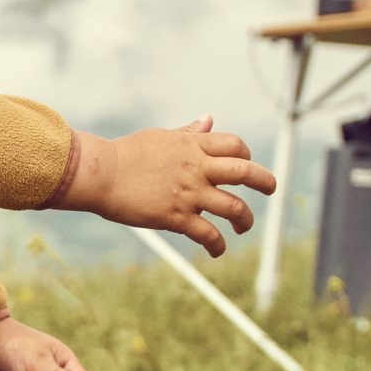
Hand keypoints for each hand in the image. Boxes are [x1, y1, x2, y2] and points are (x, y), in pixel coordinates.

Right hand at [60, 116, 275, 256]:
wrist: (100, 173)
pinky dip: (218, 245)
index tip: (246, 164)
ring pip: (235, 208)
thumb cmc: (125, 154)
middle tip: (271, 189)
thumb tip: (208, 119)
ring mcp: (189, 194)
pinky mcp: (177, 217)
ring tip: (244, 226)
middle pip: (246, 173)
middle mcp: (197, 169)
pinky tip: (218, 251)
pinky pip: (208, 234)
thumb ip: (188, 133)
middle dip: (265, 182)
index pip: (235, 146)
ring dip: (246, 220)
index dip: (247, 155)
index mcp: (193, 146)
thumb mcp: (161, 137)